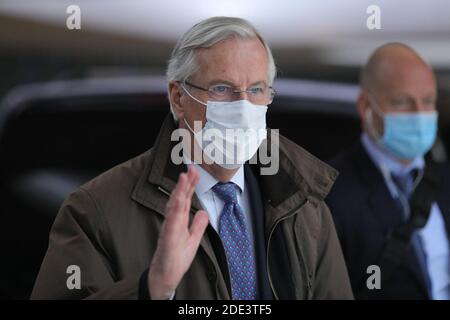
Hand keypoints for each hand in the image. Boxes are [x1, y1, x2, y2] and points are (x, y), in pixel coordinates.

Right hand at [148, 166, 208, 298]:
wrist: (166, 276)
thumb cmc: (176, 258)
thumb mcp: (193, 240)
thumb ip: (198, 226)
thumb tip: (203, 212)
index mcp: (179, 221)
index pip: (186, 200)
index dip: (189, 186)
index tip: (194, 173)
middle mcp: (173, 222)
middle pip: (180, 199)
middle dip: (185, 183)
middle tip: (191, 168)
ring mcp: (170, 229)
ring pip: (174, 207)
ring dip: (179, 192)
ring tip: (184, 178)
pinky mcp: (168, 239)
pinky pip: (172, 223)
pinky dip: (175, 211)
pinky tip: (179, 201)